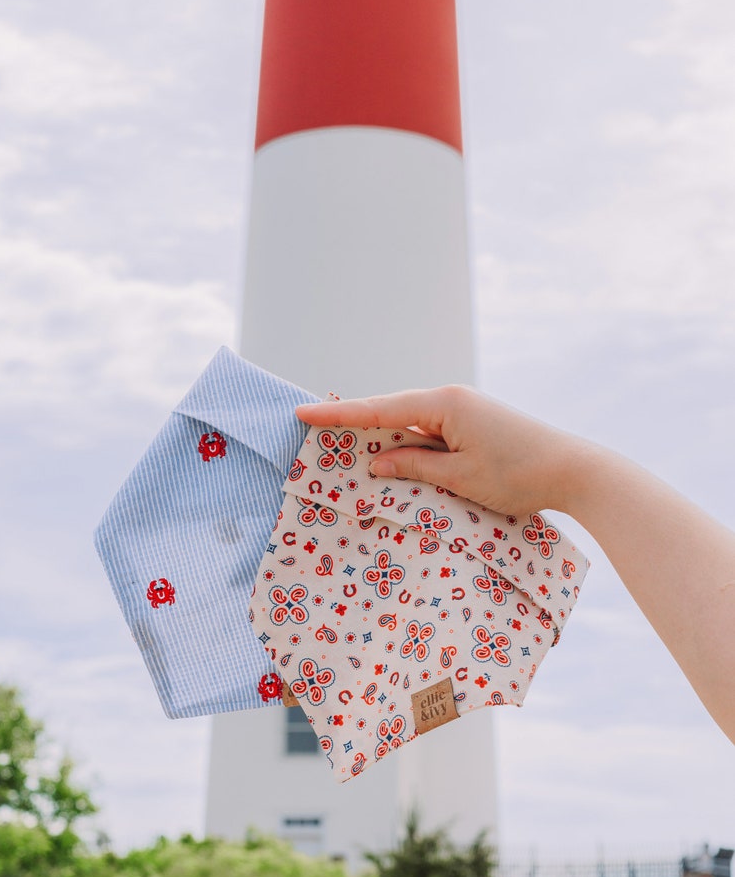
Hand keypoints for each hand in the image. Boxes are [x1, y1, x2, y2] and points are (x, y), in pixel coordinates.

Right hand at [297, 385, 594, 517]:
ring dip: (383, 437)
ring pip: (411, 423)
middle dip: (355, 423)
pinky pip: (430, 432)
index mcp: (445, 404)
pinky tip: (394, 458)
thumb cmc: (518, 475)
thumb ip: (414, 466)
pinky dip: (409, 445)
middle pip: (391, 411)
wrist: (575, 470)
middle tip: (313, 428)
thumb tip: (376, 462)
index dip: (338, 415)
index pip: (379, 409)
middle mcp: (453, 399)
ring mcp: (466, 410)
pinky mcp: (476, 424)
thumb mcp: (459, 477)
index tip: (302, 412)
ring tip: (345, 447)